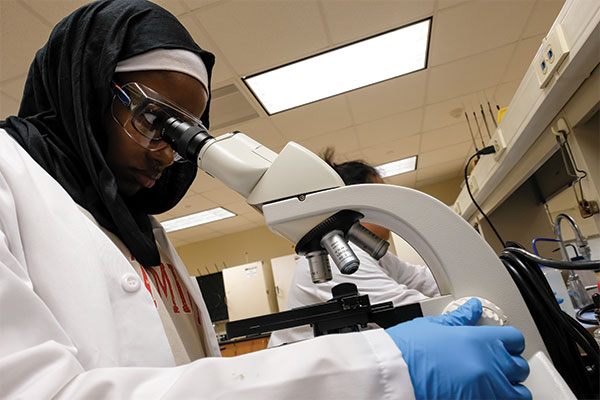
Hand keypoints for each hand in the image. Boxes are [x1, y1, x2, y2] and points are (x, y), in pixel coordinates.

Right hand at [385, 298, 530, 398]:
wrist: (394, 376)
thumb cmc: (409, 350)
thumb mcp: (434, 326)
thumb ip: (459, 319)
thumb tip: (473, 308)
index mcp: (480, 341)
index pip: (514, 339)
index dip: (509, 341)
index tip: (503, 344)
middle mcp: (489, 366)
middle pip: (519, 366)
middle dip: (509, 365)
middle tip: (495, 363)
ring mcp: (487, 390)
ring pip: (519, 393)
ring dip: (509, 387)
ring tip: (494, 384)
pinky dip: (496, 398)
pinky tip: (481, 392)